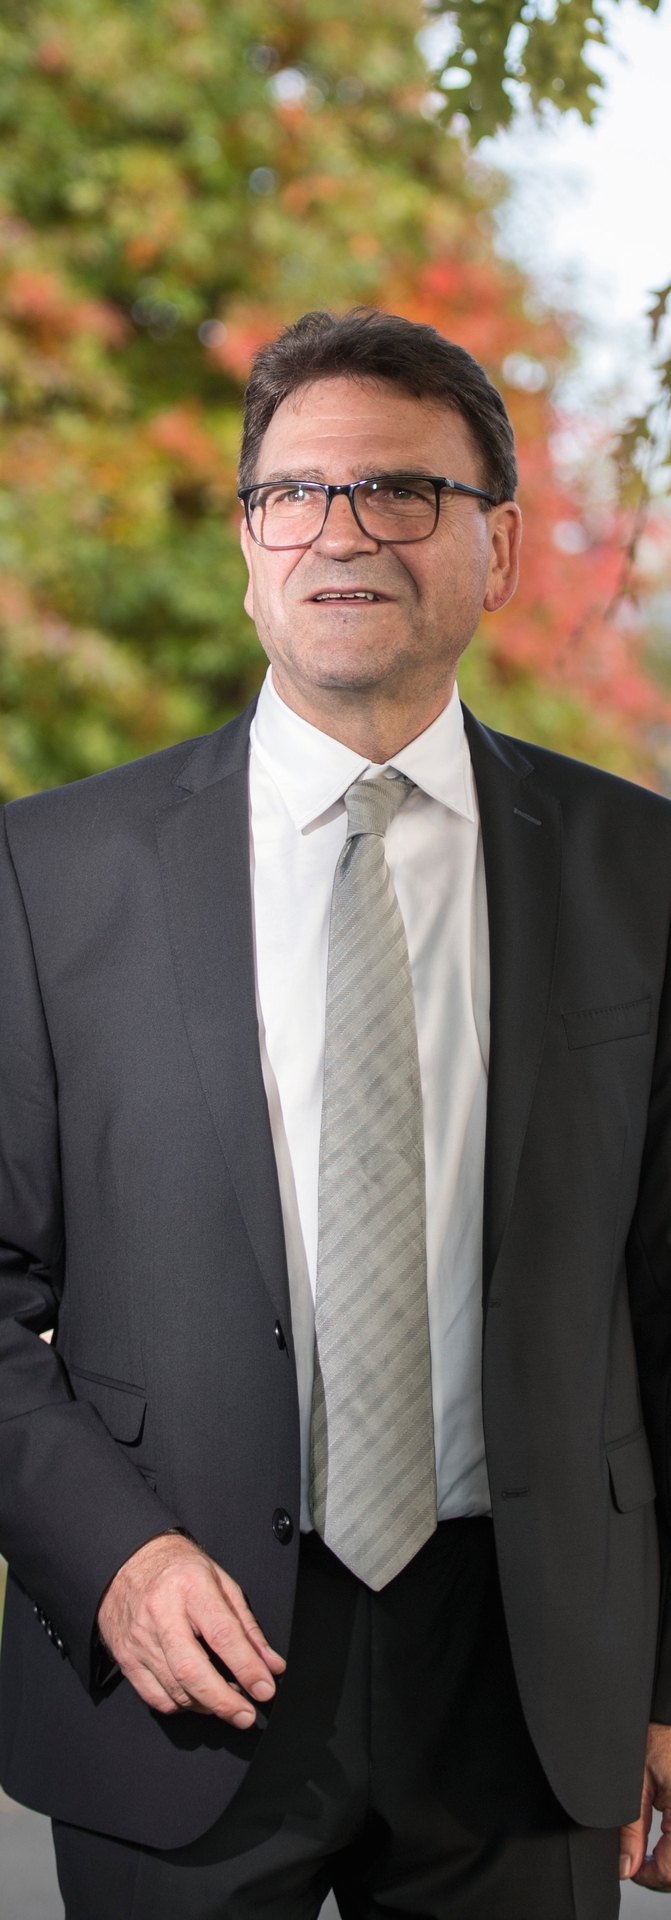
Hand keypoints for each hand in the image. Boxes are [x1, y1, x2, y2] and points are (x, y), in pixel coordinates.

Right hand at [97, 1532, 285, 1725]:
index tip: (265, 1689)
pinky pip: (154, 1697)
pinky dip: (180, 1706)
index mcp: (191, 1587)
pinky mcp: (125, 1657)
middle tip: (246, 1716)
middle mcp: (161, 1614)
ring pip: (174, 1689)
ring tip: (226, 1702)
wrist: (127, 1560)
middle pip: (192, 1670)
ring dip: (206, 1705)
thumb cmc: (181, 1570)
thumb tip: (272, 1666)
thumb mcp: (221, 1582)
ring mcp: (139, 1639)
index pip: (222, 1635)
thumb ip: (247, 1627)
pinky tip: (197, 1698)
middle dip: (223, 1701)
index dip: (247, 1667)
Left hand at [619, 1721, 670, 1888]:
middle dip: (664, 1874)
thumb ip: (631, 1829)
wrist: (670, 1710)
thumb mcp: (636, 1781)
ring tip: (654, 1855)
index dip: (648, 1878)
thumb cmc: (658, 1735)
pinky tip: (669, 1842)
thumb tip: (627, 1866)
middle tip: (640, 1864)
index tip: (630, 1869)